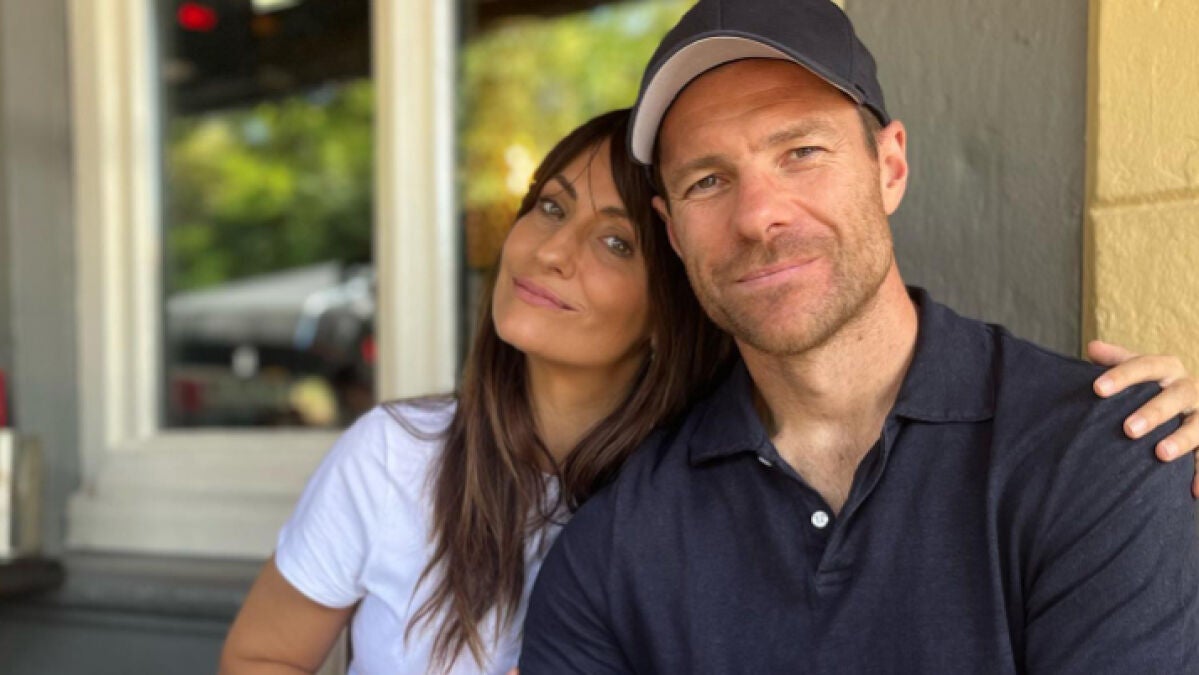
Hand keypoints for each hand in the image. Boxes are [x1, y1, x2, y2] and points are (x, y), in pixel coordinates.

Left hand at [1088, 340, 1198, 495]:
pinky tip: (1194, 492)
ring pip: (1198, 426)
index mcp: (1167, 368)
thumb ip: (1116, 360)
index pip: (1145, 366)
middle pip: (1175, 397)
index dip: (1122, 376)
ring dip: (1182, 440)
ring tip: (1161, 454)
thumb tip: (1093, 347)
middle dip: (1153, 412)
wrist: (1184, 399)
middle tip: (1127, 429)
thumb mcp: (1136, 369)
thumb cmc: (1149, 385)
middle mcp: (1189, 388)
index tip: (1097, 389)